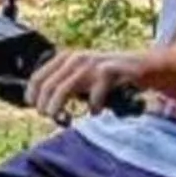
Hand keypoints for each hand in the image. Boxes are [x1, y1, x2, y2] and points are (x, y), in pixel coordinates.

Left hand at [26, 49, 151, 123]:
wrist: (141, 66)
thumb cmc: (108, 77)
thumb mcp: (82, 77)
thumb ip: (65, 86)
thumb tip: (43, 106)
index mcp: (65, 58)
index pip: (39, 76)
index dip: (33, 94)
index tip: (35, 108)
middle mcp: (76, 58)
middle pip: (49, 85)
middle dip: (45, 104)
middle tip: (49, 116)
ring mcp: (92, 63)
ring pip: (65, 88)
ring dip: (59, 106)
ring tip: (63, 118)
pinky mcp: (109, 70)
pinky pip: (94, 92)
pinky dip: (93, 106)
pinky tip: (95, 111)